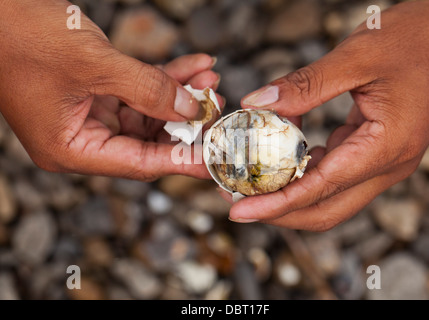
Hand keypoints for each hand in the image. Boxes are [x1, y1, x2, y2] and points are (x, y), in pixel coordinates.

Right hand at [0, 0, 222, 180]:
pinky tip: (192, 66)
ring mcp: (89, 116)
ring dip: (179, 95)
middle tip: (216, 104)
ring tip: (209, 79)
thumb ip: (148, 89)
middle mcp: (82, 139)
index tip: (217, 160)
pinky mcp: (95, 94)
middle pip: (148, 141)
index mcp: (71, 149)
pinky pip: (138, 92)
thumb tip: (191, 109)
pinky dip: (163, 79)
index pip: (139, 164)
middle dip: (186, 120)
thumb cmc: (23, 36)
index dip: (182, 161)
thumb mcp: (94, 64)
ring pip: (147, 114)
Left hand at [225, 0, 428, 229]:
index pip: (321, 190)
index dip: (276, 204)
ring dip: (288, 196)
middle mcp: (386, 165)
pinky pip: (334, 176)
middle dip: (278, 211)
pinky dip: (304, 174)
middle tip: (236, 203)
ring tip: (250, 184)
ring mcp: (382, 162)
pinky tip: (281, 159)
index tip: (239, 211)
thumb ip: (305, 86)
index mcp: (385, 147)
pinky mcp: (374, 152)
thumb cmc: (412, 41)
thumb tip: (255, 105)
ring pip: (328, 197)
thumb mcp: (356, 57)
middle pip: (325, 209)